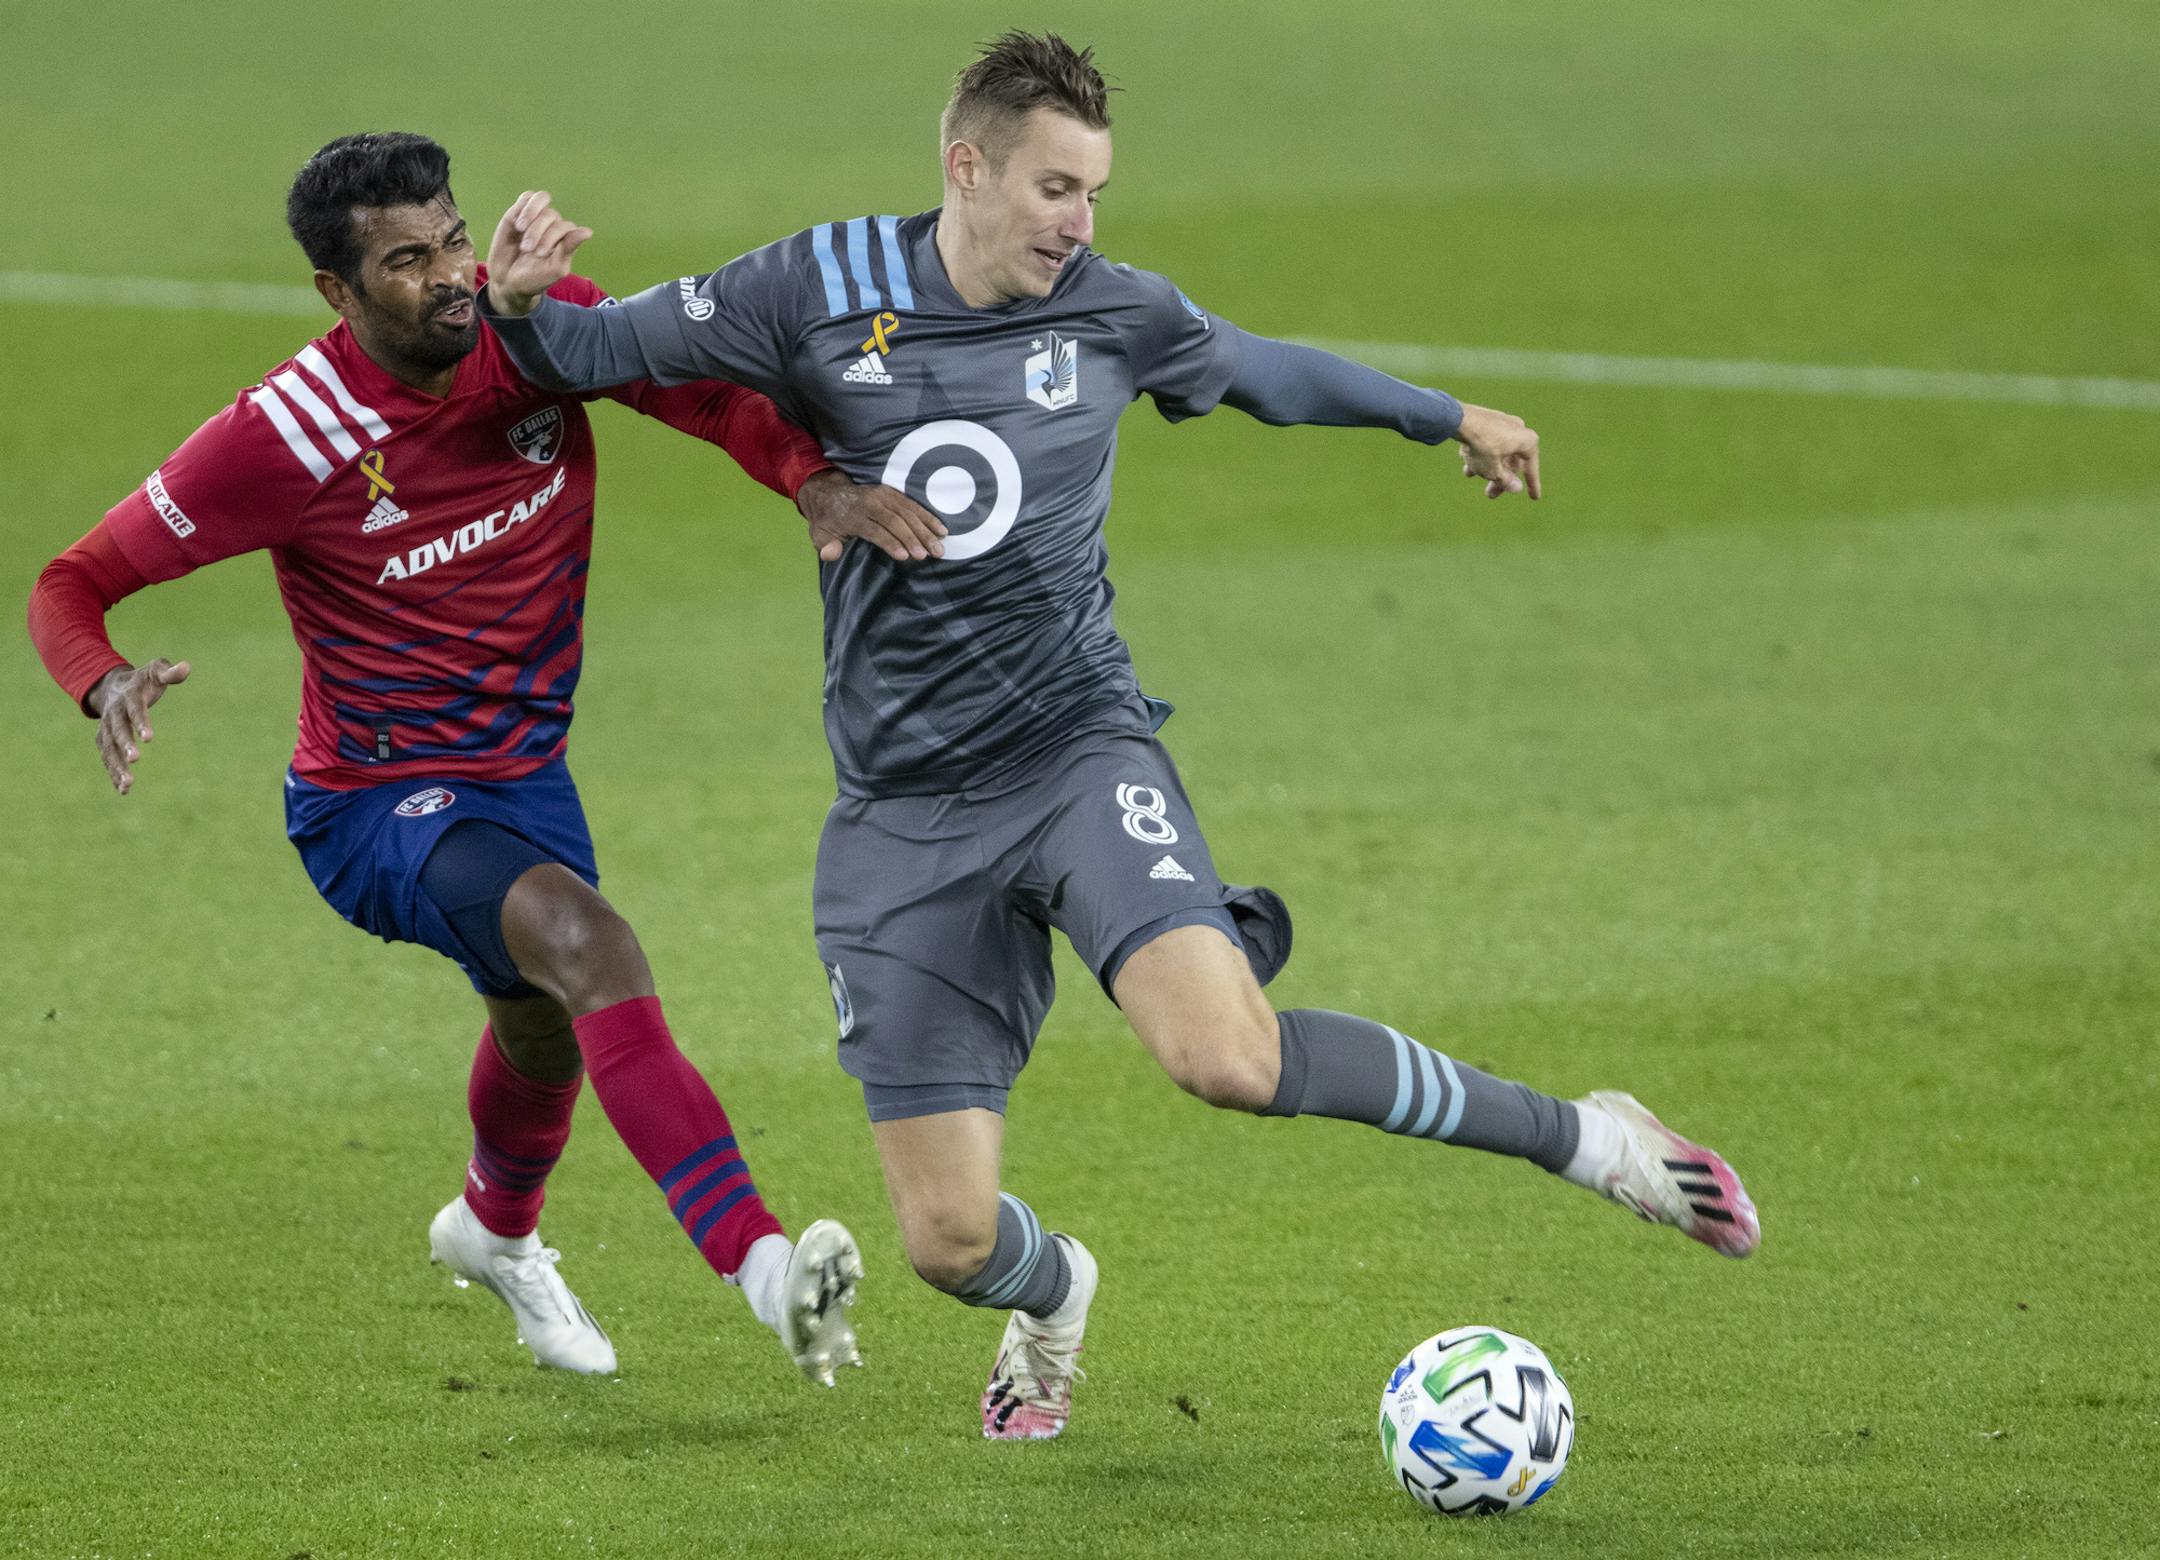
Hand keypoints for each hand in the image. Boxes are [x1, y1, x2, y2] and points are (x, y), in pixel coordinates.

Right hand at [88, 658, 189, 794]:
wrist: (112, 686)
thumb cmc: (143, 680)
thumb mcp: (156, 671)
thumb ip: (170, 672)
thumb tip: (186, 667)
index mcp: (128, 697)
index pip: (134, 710)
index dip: (141, 722)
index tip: (149, 738)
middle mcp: (113, 714)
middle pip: (117, 730)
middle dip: (125, 744)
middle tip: (135, 759)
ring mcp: (106, 729)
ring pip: (109, 749)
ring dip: (117, 766)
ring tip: (128, 784)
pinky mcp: (104, 741)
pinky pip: (107, 758)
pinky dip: (113, 773)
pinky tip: (124, 790)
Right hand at [484, 191, 593, 317]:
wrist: (508, 281)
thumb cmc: (534, 278)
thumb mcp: (553, 268)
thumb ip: (569, 248)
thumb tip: (588, 231)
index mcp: (566, 239)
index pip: (566, 227)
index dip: (551, 237)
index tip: (538, 255)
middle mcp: (554, 225)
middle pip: (551, 214)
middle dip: (537, 232)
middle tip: (526, 250)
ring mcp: (537, 217)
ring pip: (541, 199)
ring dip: (531, 214)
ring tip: (520, 229)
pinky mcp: (520, 212)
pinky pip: (527, 197)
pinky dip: (522, 207)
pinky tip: (516, 223)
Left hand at [797, 471, 948, 561]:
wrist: (830, 493)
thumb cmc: (828, 520)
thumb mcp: (819, 534)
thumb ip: (826, 546)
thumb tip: (830, 554)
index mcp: (854, 514)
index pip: (875, 530)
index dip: (890, 542)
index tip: (905, 556)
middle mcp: (871, 502)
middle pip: (895, 520)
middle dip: (913, 538)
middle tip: (928, 555)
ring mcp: (883, 495)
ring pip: (908, 512)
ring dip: (925, 530)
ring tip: (939, 548)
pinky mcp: (893, 493)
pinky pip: (913, 505)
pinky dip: (928, 517)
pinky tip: (941, 530)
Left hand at [1455, 403, 1542, 499]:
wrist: (1459, 419)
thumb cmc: (1481, 446)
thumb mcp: (1494, 471)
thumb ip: (1506, 481)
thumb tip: (1517, 488)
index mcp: (1527, 441)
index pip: (1531, 468)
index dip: (1532, 484)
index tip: (1534, 497)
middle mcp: (1519, 429)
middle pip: (1512, 460)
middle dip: (1500, 478)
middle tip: (1490, 495)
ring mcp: (1504, 422)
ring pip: (1498, 451)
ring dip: (1485, 465)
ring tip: (1470, 474)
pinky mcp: (1488, 419)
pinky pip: (1488, 441)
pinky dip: (1480, 453)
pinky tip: (1466, 460)